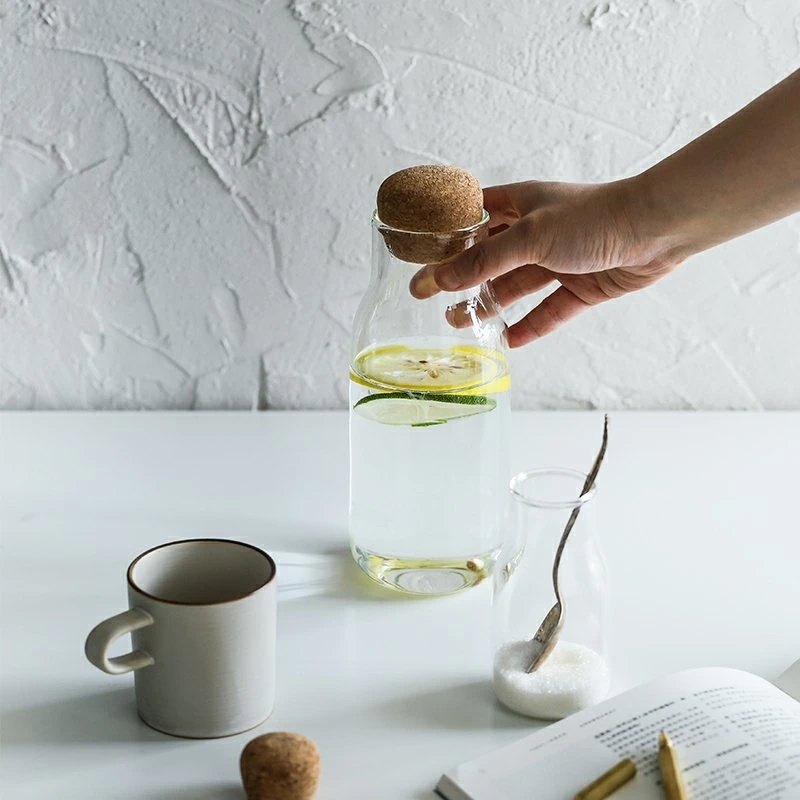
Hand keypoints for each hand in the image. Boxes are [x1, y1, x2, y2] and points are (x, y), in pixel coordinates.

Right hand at [409, 179, 684, 347]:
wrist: (657, 229)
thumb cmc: (593, 217)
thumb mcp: (530, 237)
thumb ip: (484, 260)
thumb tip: (441, 279)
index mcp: (520, 205)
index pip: (472, 217)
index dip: (445, 235)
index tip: (419, 255)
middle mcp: (536, 232)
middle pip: (488, 258)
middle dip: (460, 278)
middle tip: (430, 299)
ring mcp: (559, 260)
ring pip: (515, 286)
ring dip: (488, 304)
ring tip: (459, 323)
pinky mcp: (582, 286)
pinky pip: (550, 310)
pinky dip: (531, 324)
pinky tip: (510, 340)